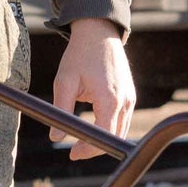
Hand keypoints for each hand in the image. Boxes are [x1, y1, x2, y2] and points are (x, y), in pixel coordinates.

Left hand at [52, 19, 134, 159]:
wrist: (99, 32)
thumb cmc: (80, 55)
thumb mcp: (64, 81)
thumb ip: (61, 110)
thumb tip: (56, 136)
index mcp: (109, 98)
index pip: (103, 136)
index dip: (88, 149)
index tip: (72, 154)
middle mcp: (125, 101)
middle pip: (114, 138)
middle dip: (95, 148)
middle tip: (75, 151)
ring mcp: (131, 98)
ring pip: (121, 131)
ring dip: (103, 139)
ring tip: (83, 141)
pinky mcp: (131, 95)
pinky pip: (123, 120)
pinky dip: (110, 128)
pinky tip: (95, 127)